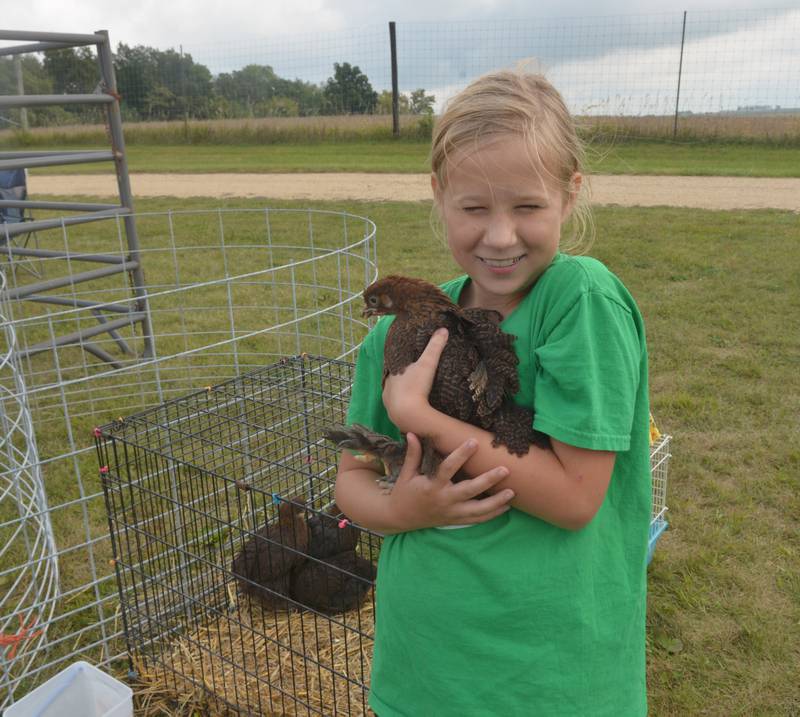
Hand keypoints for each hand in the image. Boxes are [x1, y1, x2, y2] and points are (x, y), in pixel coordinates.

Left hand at [382, 328, 447, 432]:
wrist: (409, 414)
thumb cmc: (415, 386)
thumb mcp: (427, 363)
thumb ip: (434, 347)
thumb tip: (443, 329)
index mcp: (391, 374)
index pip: (394, 366)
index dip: (400, 364)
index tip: (408, 363)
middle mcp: (386, 388)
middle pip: (394, 381)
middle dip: (402, 379)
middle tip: (414, 378)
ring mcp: (389, 404)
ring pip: (394, 396)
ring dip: (403, 394)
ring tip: (414, 393)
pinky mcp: (394, 416)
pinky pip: (398, 409)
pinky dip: (404, 407)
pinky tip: (411, 407)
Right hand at [386, 432, 514, 531]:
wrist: (400, 517)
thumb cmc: (404, 492)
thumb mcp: (407, 473)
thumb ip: (413, 454)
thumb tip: (412, 433)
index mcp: (432, 486)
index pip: (448, 468)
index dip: (461, 455)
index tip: (474, 442)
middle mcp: (444, 500)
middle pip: (470, 491)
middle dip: (488, 481)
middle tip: (505, 470)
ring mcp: (451, 513)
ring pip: (478, 510)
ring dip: (496, 502)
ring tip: (512, 492)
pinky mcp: (455, 521)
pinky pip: (477, 519)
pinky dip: (492, 514)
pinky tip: (506, 507)